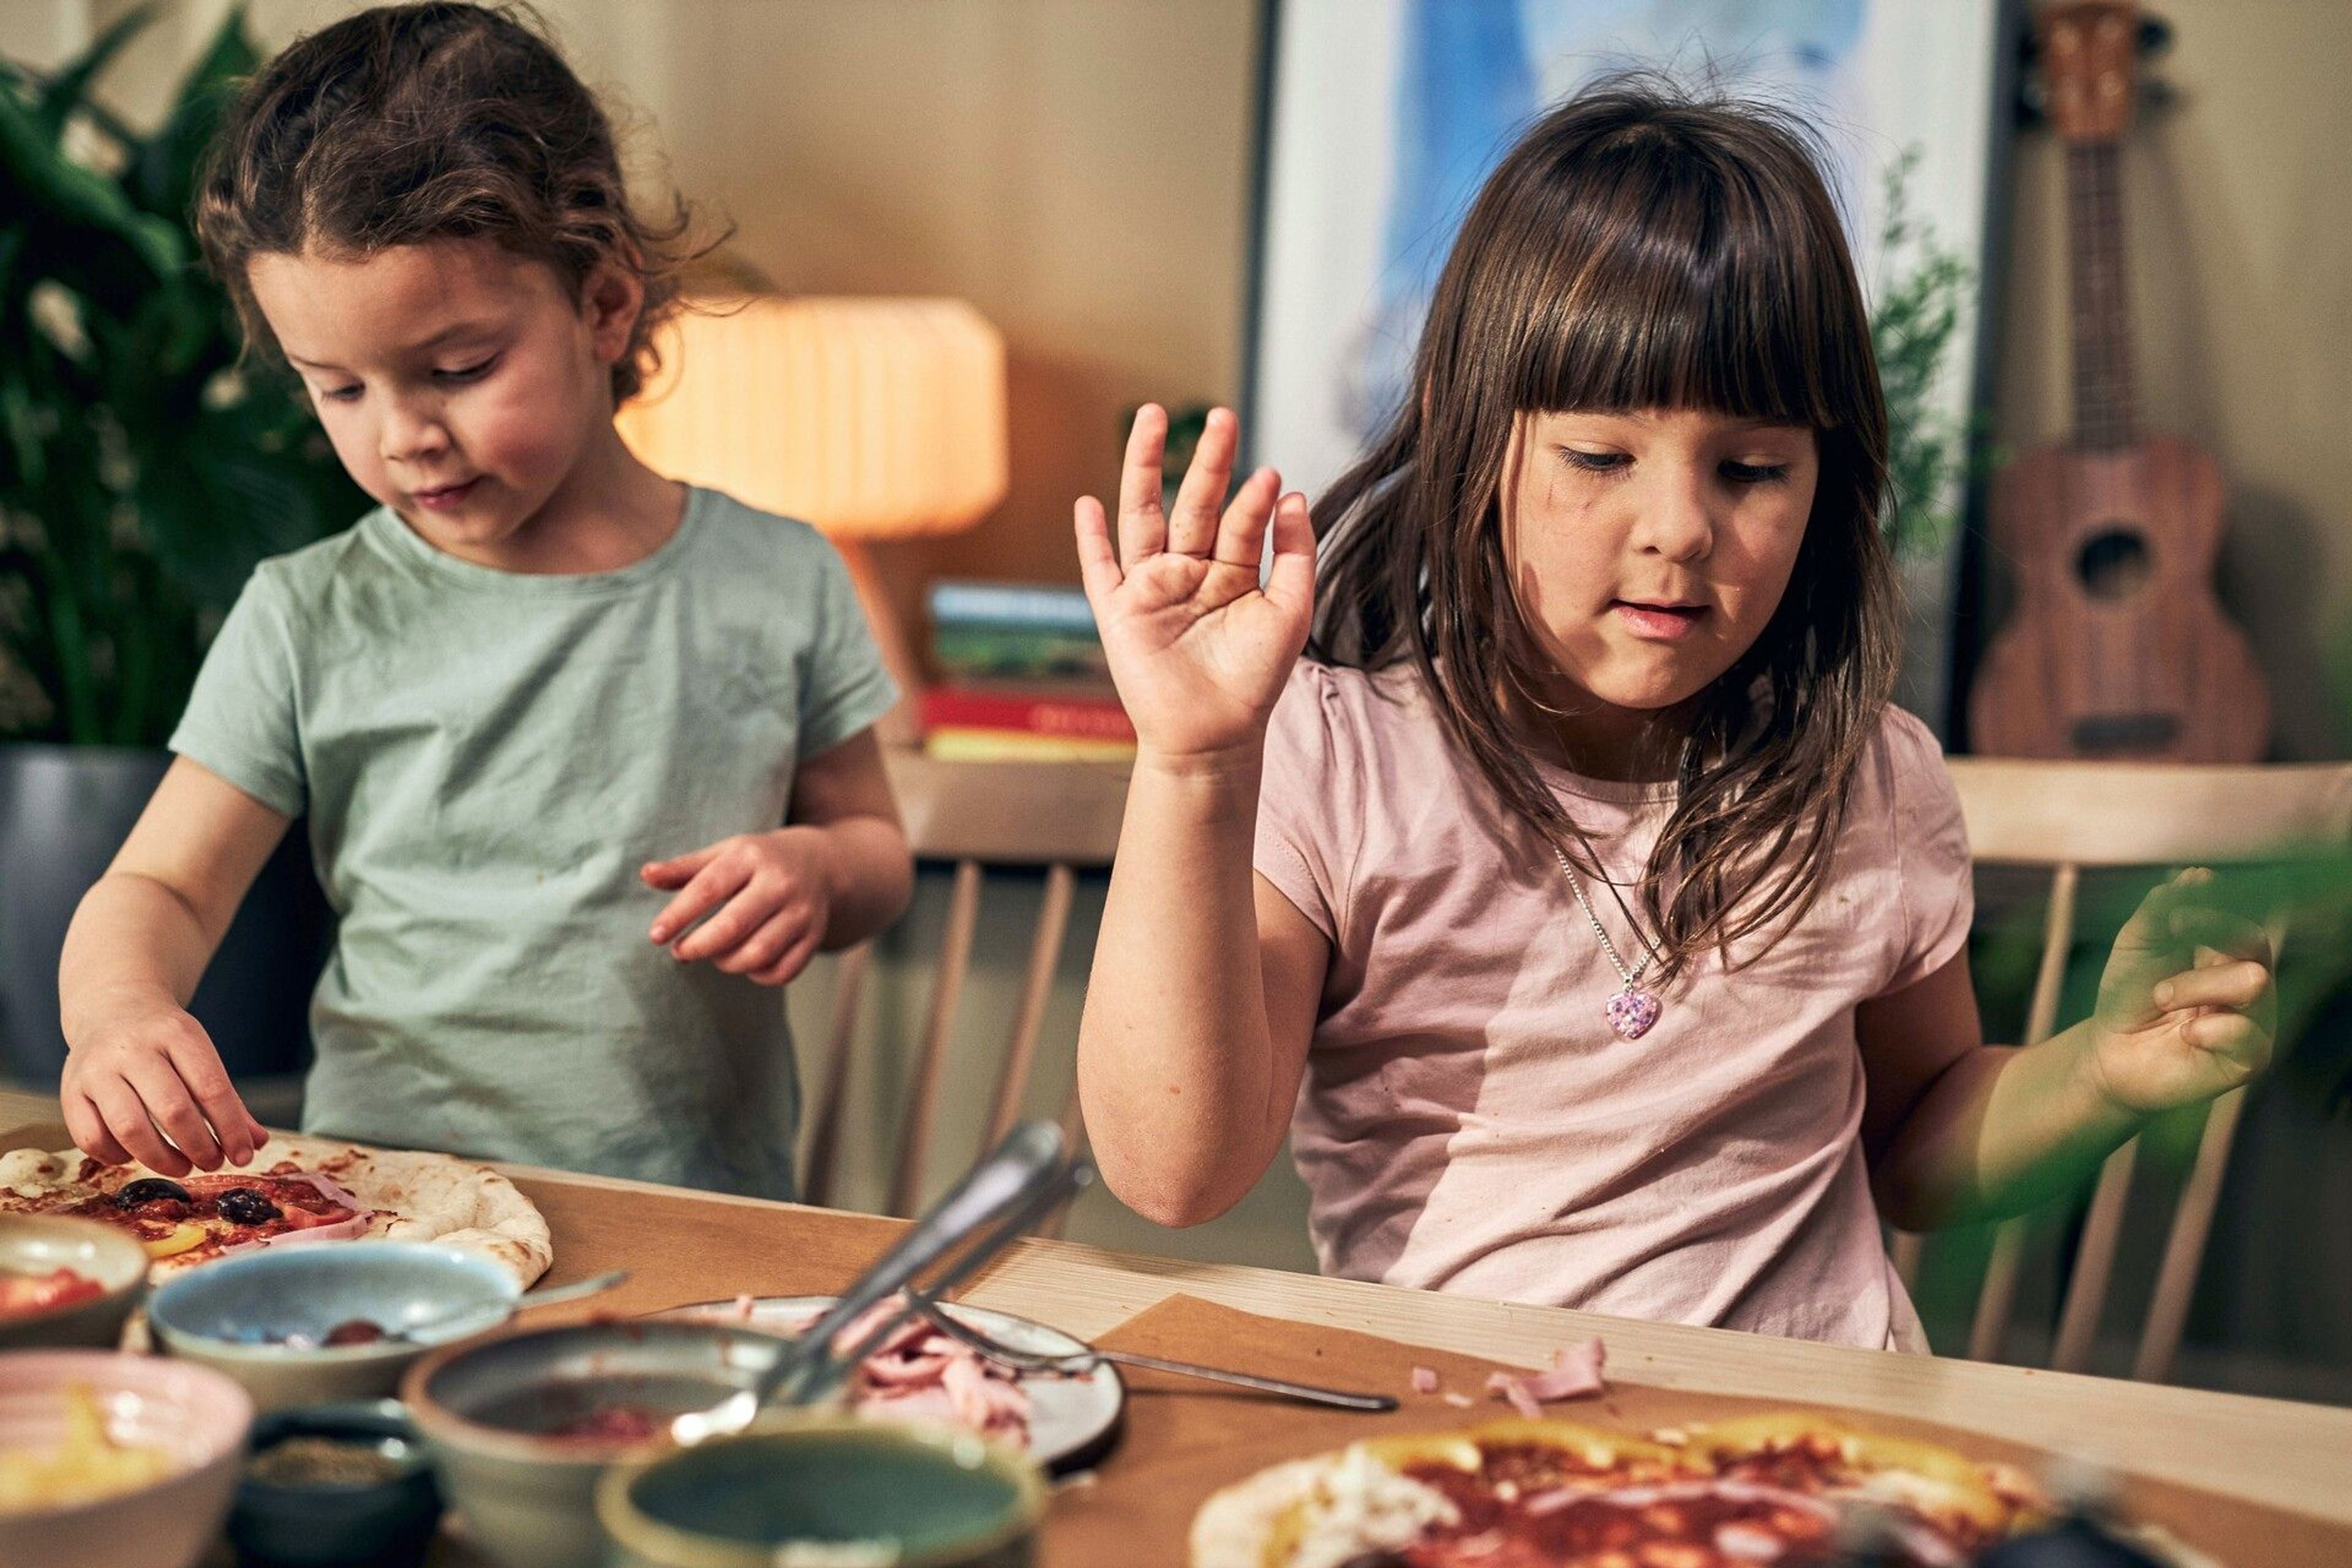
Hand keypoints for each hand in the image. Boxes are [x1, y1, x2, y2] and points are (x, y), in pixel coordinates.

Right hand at [60, 988, 267, 1174]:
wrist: (112, 1009)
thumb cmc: (166, 1042)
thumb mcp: (201, 1056)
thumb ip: (229, 1101)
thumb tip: (256, 1143)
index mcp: (176, 1033)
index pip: (211, 1087)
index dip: (231, 1128)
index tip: (244, 1154)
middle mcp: (133, 1048)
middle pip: (172, 1109)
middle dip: (199, 1146)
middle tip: (212, 1163)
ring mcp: (96, 1070)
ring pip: (129, 1128)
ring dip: (161, 1159)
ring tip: (182, 1166)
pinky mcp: (70, 1091)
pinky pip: (91, 1138)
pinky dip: (117, 1156)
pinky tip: (135, 1155)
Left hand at [642, 828, 833, 985]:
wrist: (822, 864)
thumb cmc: (759, 861)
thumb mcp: (724, 853)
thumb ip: (685, 868)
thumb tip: (646, 875)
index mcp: (751, 856)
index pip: (707, 889)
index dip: (678, 915)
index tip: (656, 935)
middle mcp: (781, 883)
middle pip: (733, 926)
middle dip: (699, 946)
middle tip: (680, 951)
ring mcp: (802, 912)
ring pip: (758, 954)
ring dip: (726, 963)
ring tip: (714, 954)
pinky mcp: (815, 937)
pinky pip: (782, 972)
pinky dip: (757, 975)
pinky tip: (746, 962)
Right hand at [1073, 405, 1316, 763]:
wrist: (1214, 738)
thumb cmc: (1256, 680)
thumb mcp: (1290, 612)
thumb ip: (1296, 554)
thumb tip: (1293, 493)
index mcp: (1231, 571)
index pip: (1240, 522)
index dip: (1253, 501)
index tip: (1271, 478)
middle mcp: (1189, 571)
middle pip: (1193, 502)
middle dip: (1206, 461)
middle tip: (1223, 415)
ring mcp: (1151, 588)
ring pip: (1143, 517)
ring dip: (1145, 468)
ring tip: (1153, 419)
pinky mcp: (1118, 613)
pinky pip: (1099, 569)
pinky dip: (1090, 538)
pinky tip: (1087, 503)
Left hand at [2080, 868, 2276, 1116]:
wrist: (2109, 1051)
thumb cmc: (2128, 995)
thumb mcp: (2137, 945)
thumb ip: (2161, 910)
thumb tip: (2196, 873)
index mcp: (2226, 952)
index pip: (2240, 919)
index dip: (2212, 912)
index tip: (2174, 917)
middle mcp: (2248, 981)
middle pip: (2254, 943)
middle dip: (2208, 941)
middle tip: (2163, 956)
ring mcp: (2254, 1019)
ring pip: (2253, 981)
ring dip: (2196, 986)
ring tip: (2162, 999)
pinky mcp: (2248, 1058)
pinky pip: (2249, 1035)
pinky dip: (2210, 1029)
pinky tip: (2186, 1033)